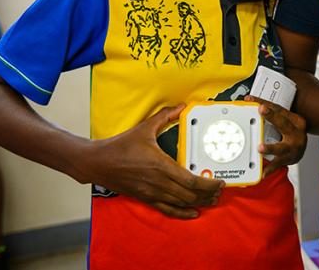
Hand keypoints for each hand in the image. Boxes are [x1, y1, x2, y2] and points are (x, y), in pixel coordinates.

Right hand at [79, 105, 223, 218]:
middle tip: (220, 191)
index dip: (208, 184)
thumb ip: (164, 116)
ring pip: (181, 203)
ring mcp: (151, 193)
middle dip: (208, 194)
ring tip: (212, 200)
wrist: (97, 163)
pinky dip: (182, 213)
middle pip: (189, 194)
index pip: (191, 180)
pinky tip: (193, 213)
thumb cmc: (121, 146)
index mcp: (161, 165)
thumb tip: (181, 106)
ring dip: (199, 203)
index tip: (220, 182)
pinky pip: (167, 210)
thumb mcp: (144, 128)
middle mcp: (158, 182)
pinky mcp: (145, 199)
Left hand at [246, 95, 306, 170]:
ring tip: (260, 147)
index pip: (279, 109)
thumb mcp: (285, 120)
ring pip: (282, 147)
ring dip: (270, 148)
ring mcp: (293, 148)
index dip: (265, 103)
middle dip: (272, 117)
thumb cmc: (289, 133)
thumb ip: (270, 113)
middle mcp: (296, 133)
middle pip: (284, 124)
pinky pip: (278, 164)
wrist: (300, 151)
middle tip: (261, 110)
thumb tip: (249, 101)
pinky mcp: (288, 160)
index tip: (254, 101)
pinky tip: (263, 172)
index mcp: (295, 121)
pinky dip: (270, 169)